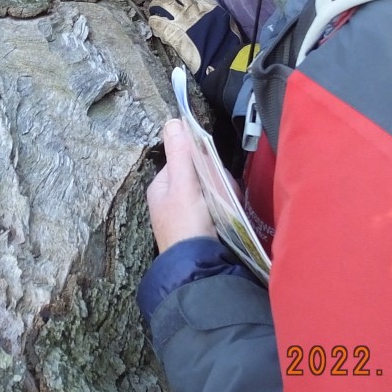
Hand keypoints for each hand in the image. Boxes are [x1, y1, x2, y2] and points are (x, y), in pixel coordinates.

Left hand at [147, 0, 220, 74]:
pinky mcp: (172, 31)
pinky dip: (153, 22)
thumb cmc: (226, 43)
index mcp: (208, 4)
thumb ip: (212, 17)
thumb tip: (204, 20)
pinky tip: (153, 24)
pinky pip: (157, 21)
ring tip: (152, 9)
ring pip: (162, 3)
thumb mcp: (224, 22)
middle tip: (159, 1)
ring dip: (155, 5)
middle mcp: (193, 7)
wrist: (221, 58)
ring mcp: (181, 18)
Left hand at [147, 119, 217, 250]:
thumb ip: (180, 154)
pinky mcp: (203, 229)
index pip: (185, 161)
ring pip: (213, 192)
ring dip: (224, 197)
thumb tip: (173, 121)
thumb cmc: (187, 227)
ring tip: (226, 210)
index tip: (216, 174)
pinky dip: (227, 212)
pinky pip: (218, 210)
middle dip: (217, 183)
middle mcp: (172, 200)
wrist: (200, 270)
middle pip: (201, 176)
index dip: (204, 163)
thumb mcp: (183, 186)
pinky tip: (230, 219)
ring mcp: (187, 216)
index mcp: (162, 188)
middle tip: (222, 195)